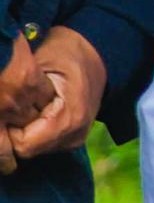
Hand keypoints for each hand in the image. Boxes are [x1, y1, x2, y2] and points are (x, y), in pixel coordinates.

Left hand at [4, 29, 102, 163]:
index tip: (7, 107)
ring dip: (24, 131)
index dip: (9, 128)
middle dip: (15, 130)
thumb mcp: (38, 64)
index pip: (23, 145)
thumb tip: (2, 104)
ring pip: (33, 149)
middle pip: (28, 149)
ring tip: (28, 106)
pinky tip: (37, 112)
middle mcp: (76, 133)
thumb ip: (20, 89)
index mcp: (71, 118)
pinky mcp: (74, 138)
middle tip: (16, 104)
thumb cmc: (63, 53)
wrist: (95, 53)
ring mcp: (77, 137)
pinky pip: (42, 145)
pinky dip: (33, 131)